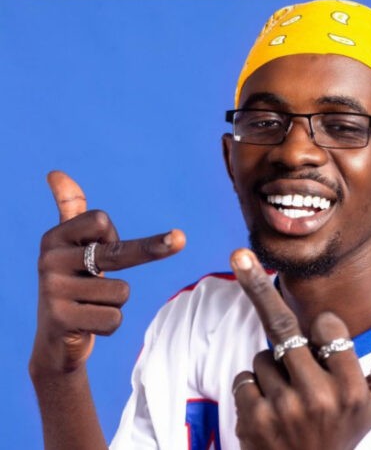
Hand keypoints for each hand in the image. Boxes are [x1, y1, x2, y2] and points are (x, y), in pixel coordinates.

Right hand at [30, 171, 184, 374]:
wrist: (55, 338)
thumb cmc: (73, 284)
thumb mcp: (70, 247)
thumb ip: (69, 209)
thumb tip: (55, 172)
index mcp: (53, 238)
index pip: (101, 220)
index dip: (112, 234)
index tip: (100, 246)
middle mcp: (49, 261)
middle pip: (117, 252)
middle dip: (155, 247)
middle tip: (181, 238)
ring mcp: (53, 291)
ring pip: (121, 291)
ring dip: (115, 303)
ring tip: (91, 305)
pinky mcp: (62, 320)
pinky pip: (114, 318)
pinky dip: (111, 324)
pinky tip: (89, 324)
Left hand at [230, 249, 370, 449]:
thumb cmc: (344, 432)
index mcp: (352, 389)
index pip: (328, 326)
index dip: (324, 325)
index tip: (324, 332)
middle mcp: (319, 398)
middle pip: (283, 328)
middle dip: (258, 287)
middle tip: (240, 255)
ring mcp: (284, 410)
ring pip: (264, 357)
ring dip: (271, 367)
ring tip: (289, 397)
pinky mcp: (254, 420)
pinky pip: (245, 378)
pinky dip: (253, 387)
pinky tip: (269, 411)